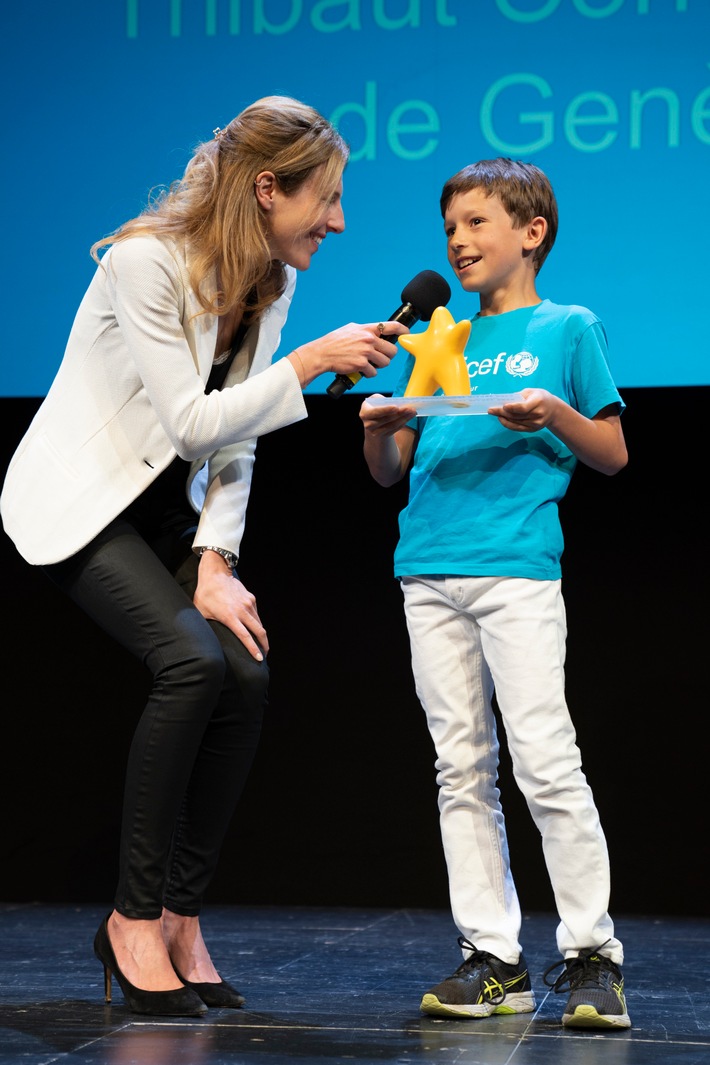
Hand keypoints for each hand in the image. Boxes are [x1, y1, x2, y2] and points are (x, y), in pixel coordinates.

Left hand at [193, 551, 268, 660]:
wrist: (216, 574)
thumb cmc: (206, 594)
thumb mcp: (201, 612)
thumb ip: (205, 626)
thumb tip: (202, 638)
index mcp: (230, 617)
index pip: (245, 637)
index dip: (253, 649)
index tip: (259, 658)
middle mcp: (242, 611)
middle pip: (259, 631)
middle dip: (264, 644)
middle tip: (265, 654)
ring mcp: (248, 604)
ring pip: (259, 623)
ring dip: (261, 634)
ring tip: (261, 643)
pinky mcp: (251, 598)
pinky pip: (256, 614)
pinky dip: (257, 622)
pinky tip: (254, 627)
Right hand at [291, 321, 408, 385]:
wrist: (322, 353)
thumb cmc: (335, 341)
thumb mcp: (351, 329)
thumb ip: (366, 330)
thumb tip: (378, 332)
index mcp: (368, 329)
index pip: (392, 326)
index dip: (403, 330)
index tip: (407, 333)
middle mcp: (369, 339)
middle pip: (392, 350)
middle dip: (388, 355)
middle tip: (380, 357)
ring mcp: (366, 352)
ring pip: (385, 362)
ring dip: (379, 365)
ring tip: (370, 364)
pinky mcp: (362, 365)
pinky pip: (374, 372)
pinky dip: (369, 373)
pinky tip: (362, 370)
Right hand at [360, 395, 416, 436]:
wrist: (373, 421)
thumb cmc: (377, 406)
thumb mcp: (377, 400)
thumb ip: (384, 400)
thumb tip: (398, 403)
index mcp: (365, 412)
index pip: (375, 412)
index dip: (385, 410)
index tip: (396, 407)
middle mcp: (368, 424)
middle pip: (385, 419)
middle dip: (399, 414)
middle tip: (409, 408)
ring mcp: (375, 432)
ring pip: (392, 425)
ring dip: (404, 418)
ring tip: (413, 411)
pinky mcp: (383, 436)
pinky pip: (395, 429)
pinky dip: (403, 422)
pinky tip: (410, 416)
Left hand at [487, 388, 560, 432]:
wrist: (554, 410)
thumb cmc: (540, 397)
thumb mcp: (532, 392)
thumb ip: (519, 396)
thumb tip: (503, 401)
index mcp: (538, 401)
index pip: (523, 407)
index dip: (513, 408)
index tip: (503, 406)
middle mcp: (538, 414)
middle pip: (517, 415)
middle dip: (502, 413)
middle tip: (491, 409)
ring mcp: (536, 424)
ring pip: (515, 422)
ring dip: (503, 418)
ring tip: (494, 413)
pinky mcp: (533, 430)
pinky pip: (517, 428)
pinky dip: (508, 424)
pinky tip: (501, 419)